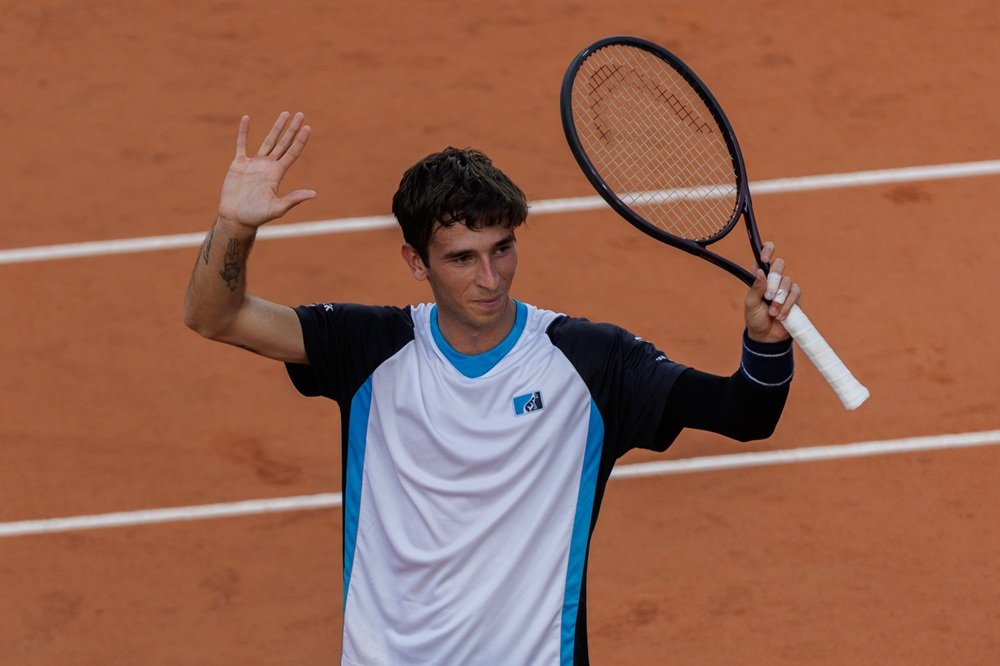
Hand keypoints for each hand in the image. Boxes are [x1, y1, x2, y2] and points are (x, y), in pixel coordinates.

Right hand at [217, 112, 315, 227]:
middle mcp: (268, 166)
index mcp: (277, 174)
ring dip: (276, 128)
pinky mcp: (239, 164)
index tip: (308, 127)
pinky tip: (247, 119)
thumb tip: (313, 194)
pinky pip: (241, 144)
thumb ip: (293, 199)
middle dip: (292, 129)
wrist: (236, 218)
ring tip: (285, 114)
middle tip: (301, 114)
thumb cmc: (257, 216)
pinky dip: (244, 132)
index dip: (300, 140)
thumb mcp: (277, 208)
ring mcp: (254, 164)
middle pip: (283, 143)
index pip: (292, 153)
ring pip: (268, 141)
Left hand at [744, 241, 801, 342]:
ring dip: (780, 299)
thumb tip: (761, 272)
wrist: (767, 336)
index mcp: (759, 277)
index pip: (763, 256)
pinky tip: (780, 315)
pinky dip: (787, 305)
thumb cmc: (755, 318)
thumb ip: (755, 289)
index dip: (767, 250)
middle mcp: (773, 280)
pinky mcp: (795, 297)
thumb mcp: (751, 304)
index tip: (765, 258)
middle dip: (774, 279)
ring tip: (772, 312)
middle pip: (780, 264)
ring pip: (788, 281)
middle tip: (768, 296)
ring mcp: (785, 288)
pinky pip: (795, 293)